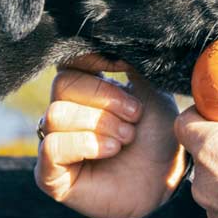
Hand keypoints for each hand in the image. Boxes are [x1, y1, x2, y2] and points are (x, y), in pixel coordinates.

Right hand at [34, 54, 185, 217]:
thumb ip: (132, 63)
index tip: (121, 66)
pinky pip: (51, 147)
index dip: (90, 60)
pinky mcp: (50, 174)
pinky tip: (111, 150)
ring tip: (126, 138)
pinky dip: (84, 144)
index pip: (68, 62)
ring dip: (99, 124)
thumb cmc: (157, 135)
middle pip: (62, 85)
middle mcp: (64, 113)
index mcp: (84, 89)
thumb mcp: (151, 90)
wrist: (167, 178)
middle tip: (135, 116)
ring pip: (56, 114)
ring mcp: (55, 142)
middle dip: (104, 98)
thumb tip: (117, 39)